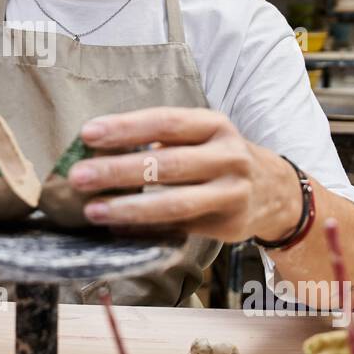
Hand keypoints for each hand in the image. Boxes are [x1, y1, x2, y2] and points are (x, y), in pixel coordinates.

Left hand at [70, 107, 300, 241]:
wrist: (274, 191)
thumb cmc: (218, 157)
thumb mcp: (201, 136)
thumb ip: (161, 140)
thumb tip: (99, 149)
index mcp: (214, 125)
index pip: (165, 122)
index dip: (126, 128)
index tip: (88, 134)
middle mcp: (227, 156)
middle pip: (167, 164)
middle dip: (118, 170)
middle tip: (79, 176)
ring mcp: (231, 193)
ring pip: (174, 203)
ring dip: (129, 208)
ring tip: (93, 210)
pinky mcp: (228, 225)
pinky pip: (180, 228)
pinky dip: (145, 230)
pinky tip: (118, 229)